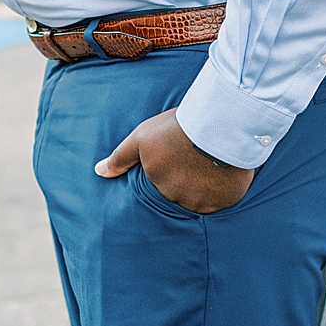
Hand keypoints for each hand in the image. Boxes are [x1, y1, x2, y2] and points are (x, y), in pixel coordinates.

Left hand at [96, 109, 254, 212]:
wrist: (218, 123)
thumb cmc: (178, 127)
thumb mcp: (142, 137)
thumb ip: (120, 157)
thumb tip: (99, 172)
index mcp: (158, 185)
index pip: (163, 184)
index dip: (173, 168)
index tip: (181, 155)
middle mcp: (178, 199)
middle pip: (182, 193)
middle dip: (189, 177)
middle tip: (198, 155)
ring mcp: (202, 201)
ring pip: (202, 197)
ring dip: (207, 183)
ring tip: (214, 160)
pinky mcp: (226, 200)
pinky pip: (224, 198)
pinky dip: (225, 186)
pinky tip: (227, 167)